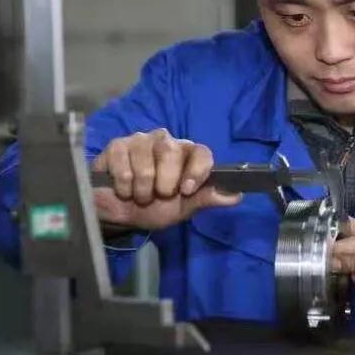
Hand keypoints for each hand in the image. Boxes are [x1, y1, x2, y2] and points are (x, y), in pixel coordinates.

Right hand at [91, 128, 241, 230]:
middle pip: (171, 153)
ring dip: (142, 190)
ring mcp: (141, 140)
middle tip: (158, 195)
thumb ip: (207, 198)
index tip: (186, 190)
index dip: (196, 170)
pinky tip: (123, 188)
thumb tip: (237, 195)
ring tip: (139, 194)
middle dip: (163, 185)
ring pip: (145, 165)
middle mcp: (166, 141)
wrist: (120, 215)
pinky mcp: (117, 145)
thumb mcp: (184, 208)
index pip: (201, 151)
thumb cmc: (156, 208)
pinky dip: (123, 187)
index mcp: (187, 153)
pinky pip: (123, 169)